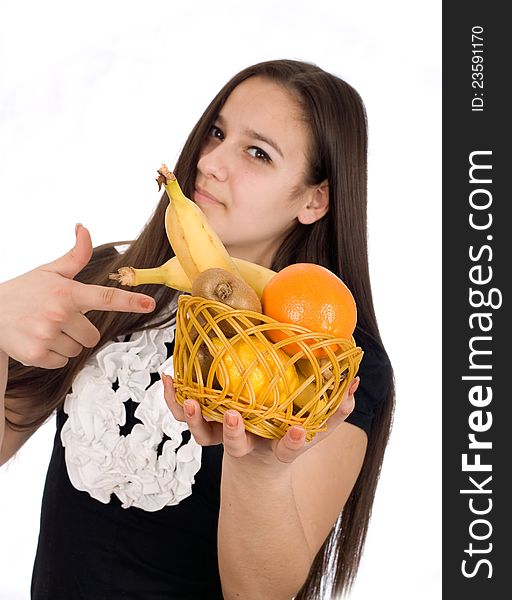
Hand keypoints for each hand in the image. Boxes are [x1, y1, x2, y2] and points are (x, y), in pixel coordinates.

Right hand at [0, 224, 155, 368]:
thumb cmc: (25, 291)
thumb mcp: (50, 271)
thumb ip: (75, 256)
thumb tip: (84, 228)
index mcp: (67, 292)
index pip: (105, 297)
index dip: (130, 301)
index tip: (149, 304)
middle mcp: (59, 313)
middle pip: (93, 335)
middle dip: (80, 329)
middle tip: (58, 319)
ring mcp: (46, 335)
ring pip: (77, 349)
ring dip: (65, 342)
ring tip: (45, 328)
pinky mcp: (36, 354)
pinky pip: (62, 361)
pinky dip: (52, 355)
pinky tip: (37, 340)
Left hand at [162, 373, 358, 464]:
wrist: (256, 460)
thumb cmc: (286, 434)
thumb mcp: (313, 426)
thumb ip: (334, 409)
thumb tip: (353, 382)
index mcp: (273, 448)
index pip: (286, 450)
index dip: (292, 443)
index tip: (298, 432)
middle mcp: (244, 445)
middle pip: (235, 446)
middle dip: (234, 433)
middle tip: (234, 415)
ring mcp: (220, 436)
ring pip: (204, 434)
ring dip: (196, 416)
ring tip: (189, 396)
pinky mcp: (203, 424)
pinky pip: (184, 415)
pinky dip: (173, 398)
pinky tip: (169, 376)